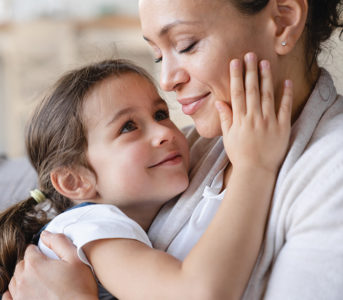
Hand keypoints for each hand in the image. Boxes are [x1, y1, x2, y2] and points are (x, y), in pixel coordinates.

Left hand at [6, 231, 97, 299]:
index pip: (30, 250)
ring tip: (38, 280)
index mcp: (35, 264)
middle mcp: (23, 280)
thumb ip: (59, 241)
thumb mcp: (75, 258)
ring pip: (15, 280)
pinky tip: (24, 292)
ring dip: (24, 277)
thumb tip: (46, 233)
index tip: (48, 256)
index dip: (40, 251)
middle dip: (31, 264)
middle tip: (45, 268)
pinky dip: (13, 293)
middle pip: (21, 265)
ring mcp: (19, 296)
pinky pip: (8, 298)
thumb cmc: (80, 287)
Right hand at [215, 52, 291, 172]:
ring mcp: (269, 121)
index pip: (237, 93)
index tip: (236, 62)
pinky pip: (284, 108)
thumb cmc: (240, 154)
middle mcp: (254, 117)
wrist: (256, 170)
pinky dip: (286, 94)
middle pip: (252, 90)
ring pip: (268, 95)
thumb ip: (225, 118)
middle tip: (250, 54)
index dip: (236, 76)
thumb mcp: (228, 137)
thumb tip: (219, 103)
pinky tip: (286, 82)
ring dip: (266, 78)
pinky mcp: (282, 127)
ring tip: (265, 62)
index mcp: (240, 119)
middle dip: (250, 71)